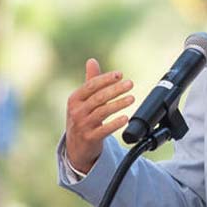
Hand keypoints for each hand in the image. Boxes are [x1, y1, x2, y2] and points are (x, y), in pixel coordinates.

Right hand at [65, 58, 135, 172]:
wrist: (76, 146)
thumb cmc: (82, 118)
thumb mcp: (82, 100)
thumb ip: (90, 81)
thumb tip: (92, 60)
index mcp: (74, 99)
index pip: (91, 86)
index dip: (106, 79)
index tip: (120, 74)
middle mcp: (77, 111)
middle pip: (98, 98)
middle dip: (115, 89)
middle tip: (130, 83)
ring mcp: (82, 125)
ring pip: (102, 112)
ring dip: (118, 104)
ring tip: (132, 98)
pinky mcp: (90, 138)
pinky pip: (104, 130)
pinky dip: (115, 124)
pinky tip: (126, 118)